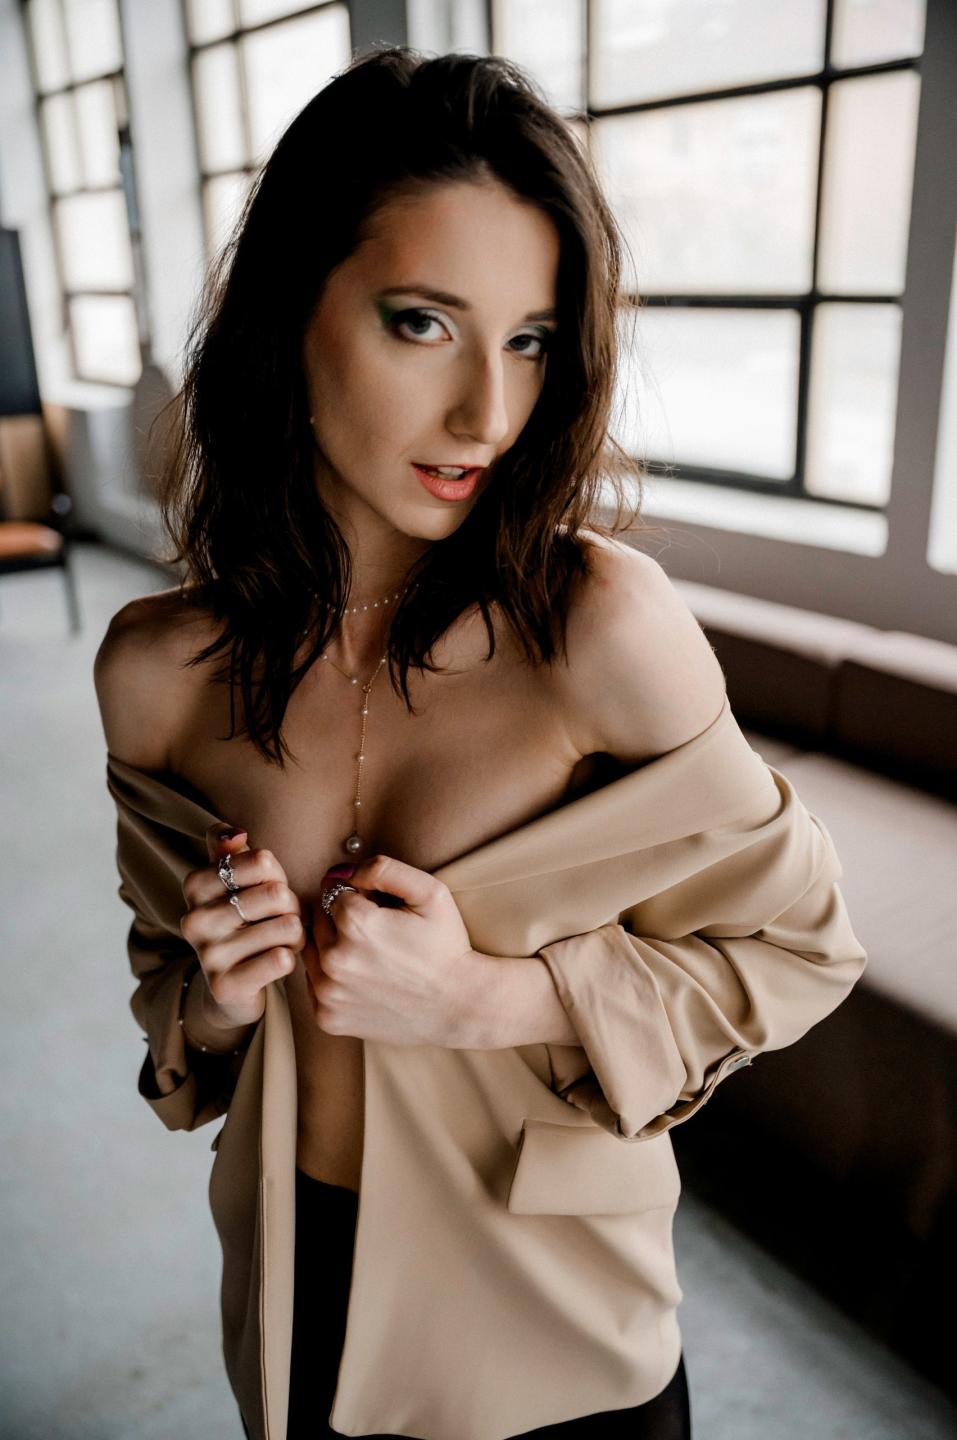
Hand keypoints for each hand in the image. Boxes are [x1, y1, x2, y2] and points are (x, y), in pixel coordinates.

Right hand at [180, 827, 307, 1030]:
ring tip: (279, 941)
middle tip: (280, 919)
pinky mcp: (225, 986)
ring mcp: (207, 955)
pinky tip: (276, 962)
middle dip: (291, 907)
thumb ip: (227, 849)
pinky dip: (290, 959)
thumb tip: (236, 833)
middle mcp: (194, 919)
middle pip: (277, 894)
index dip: (277, 875)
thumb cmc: (241, 921)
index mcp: (195, 885)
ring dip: (295, 935)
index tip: (267, 889)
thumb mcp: (231, 880)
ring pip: (286, 927)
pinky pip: (282, 960)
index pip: (262, 860)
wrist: (231, 985)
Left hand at [303, 854, 483, 1047]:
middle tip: (379, 935)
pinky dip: (332, 980)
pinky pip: (314, 986)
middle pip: (319, 920)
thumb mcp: (429, 892)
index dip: (360, 897)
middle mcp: (334, 960)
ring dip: (332, 949)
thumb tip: (340, 872)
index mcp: (356, 923)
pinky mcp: (328, 1017)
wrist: (458, 1004)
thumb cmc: (446, 946)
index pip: (334, 891)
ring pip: (312, 952)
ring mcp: (329, 993)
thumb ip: (383, 868)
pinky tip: (364, 981)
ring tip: (370, 958)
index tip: (381, 910)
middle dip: (342, 921)